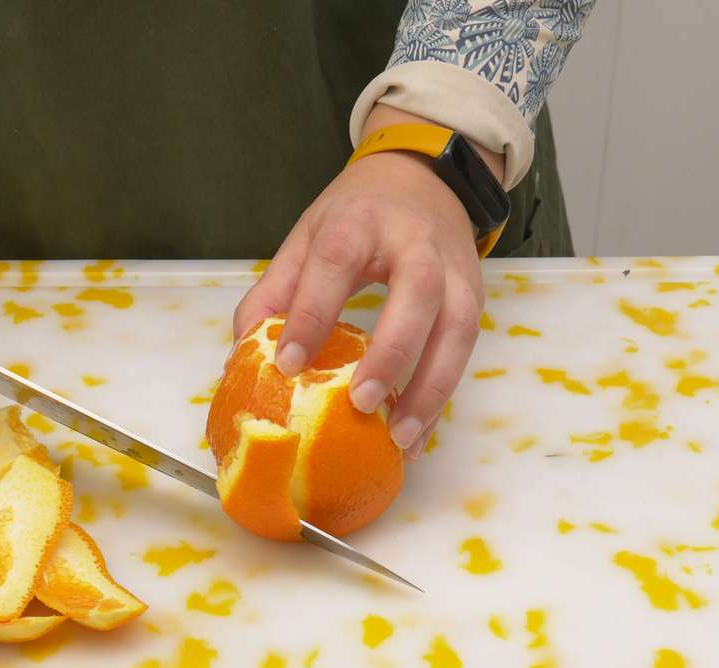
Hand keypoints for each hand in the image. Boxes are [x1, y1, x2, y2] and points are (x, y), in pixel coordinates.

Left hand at [234, 112, 495, 460]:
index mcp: (361, 221)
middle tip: (361, 403)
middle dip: (392, 352)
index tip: (290, 365)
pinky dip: (443, 396)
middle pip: (418, 292)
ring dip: (431, 388)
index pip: (336, 263)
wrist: (423, 177)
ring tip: (402, 439)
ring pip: (457, 329)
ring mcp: (454, 269)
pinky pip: (466, 351)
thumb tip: (244, 349)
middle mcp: (416, 242)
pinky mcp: (475, 296)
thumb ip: (275, 289)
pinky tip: (419, 433)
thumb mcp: (308, 235)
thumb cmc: (358, 214)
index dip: (312, 314)